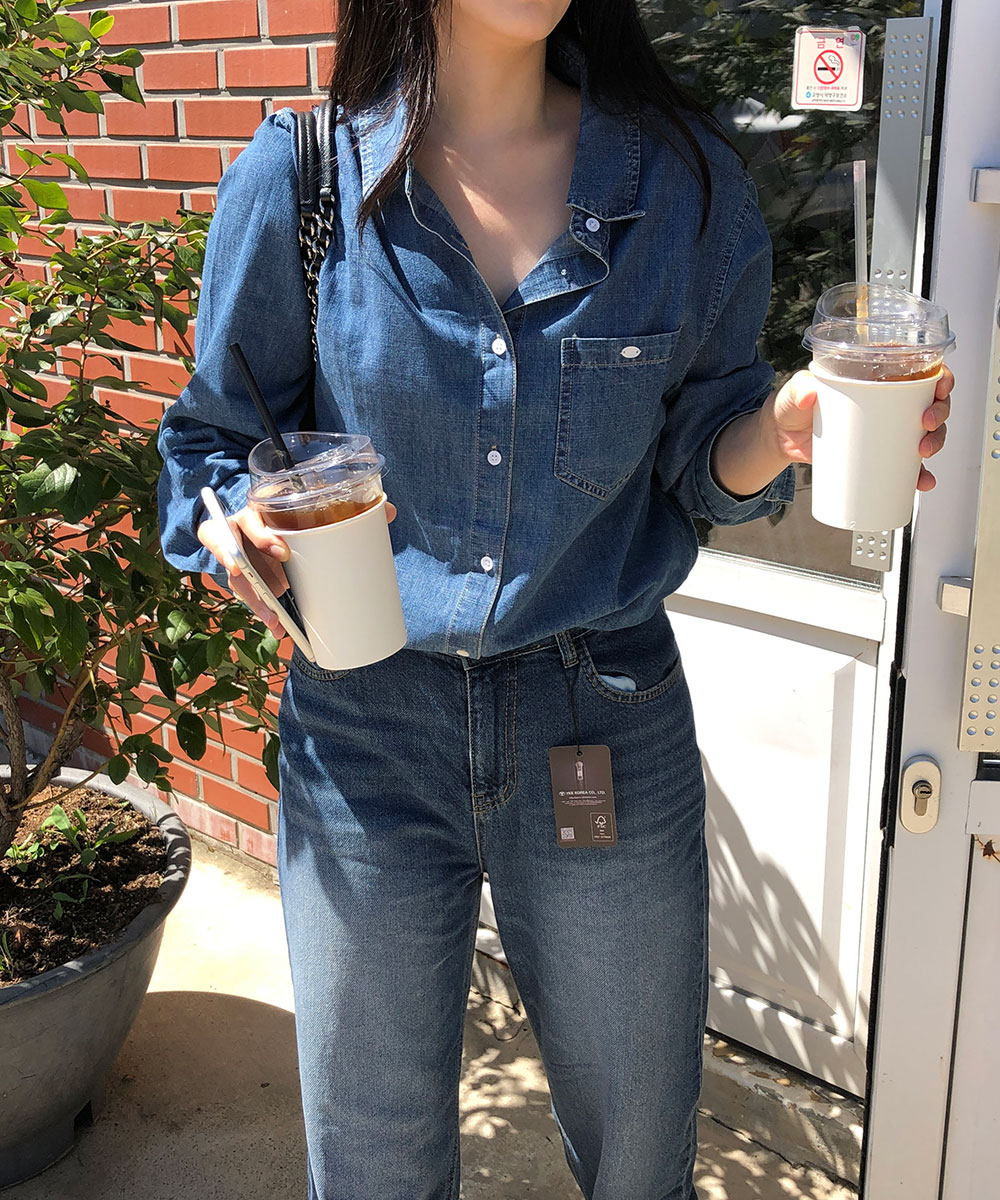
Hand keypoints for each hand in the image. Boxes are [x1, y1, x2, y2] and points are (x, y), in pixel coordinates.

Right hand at [196, 500, 397, 636]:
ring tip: (274, 618)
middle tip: (277, 590)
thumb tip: (390, 511)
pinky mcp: (238, 572)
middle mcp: (241, 528)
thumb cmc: (295, 516)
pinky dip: (258, 610)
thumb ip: (349, 510)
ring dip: (253, 598)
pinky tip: (274, 625)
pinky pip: (241, 590)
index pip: (250, 515)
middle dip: (248, 569)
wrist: (268, 526)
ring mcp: (236, 551)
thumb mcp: (315, 511)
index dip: (260, 534)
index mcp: (260, 509)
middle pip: (231, 546)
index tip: (282, 552)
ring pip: (235, 574)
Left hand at [771, 367, 954, 490]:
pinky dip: (919, 474)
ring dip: (936, 442)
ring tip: (923, 454)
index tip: (940, 388)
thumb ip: (800, 388)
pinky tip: (922, 481)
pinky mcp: (878, 453)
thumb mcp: (794, 391)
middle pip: (931, 401)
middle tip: (926, 425)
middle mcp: (889, 400)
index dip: (940, 377)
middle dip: (940, 412)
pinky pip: (907, 464)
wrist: (780, 438)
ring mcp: (886, 428)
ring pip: (927, 432)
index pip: (921, 369)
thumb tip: (809, 394)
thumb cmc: (791, 406)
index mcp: (877, 376)